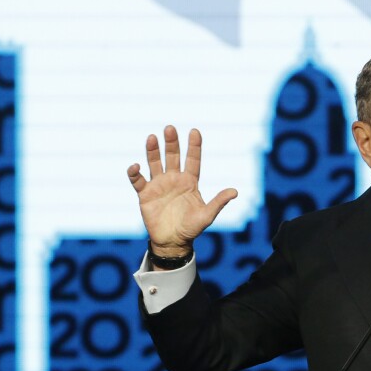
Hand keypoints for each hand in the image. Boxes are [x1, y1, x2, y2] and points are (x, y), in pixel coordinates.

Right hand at [126, 126, 236, 256]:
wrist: (172, 242)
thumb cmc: (191, 228)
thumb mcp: (207, 215)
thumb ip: (218, 202)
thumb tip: (235, 191)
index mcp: (189, 182)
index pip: (192, 160)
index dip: (194, 146)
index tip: (195, 131)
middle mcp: (174, 180)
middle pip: (172, 157)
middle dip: (171, 143)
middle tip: (170, 128)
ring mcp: (159, 185)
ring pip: (155, 163)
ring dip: (152, 151)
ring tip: (152, 137)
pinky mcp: (145, 194)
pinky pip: (138, 181)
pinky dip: (135, 173)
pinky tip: (135, 166)